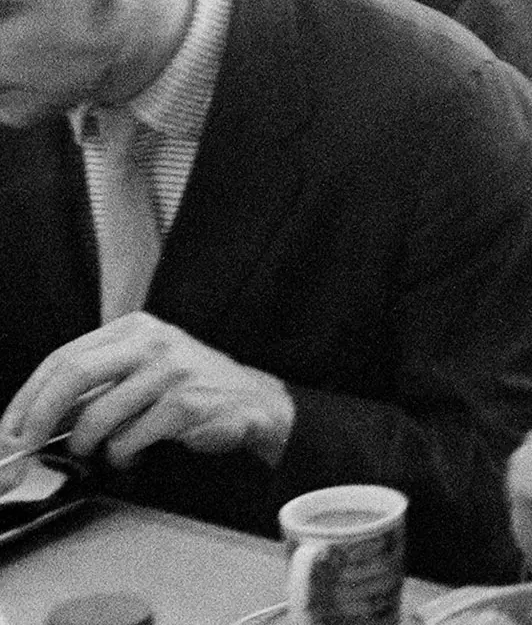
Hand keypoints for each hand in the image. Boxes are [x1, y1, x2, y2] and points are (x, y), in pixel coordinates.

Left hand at [0, 313, 294, 468]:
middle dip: (37, 416)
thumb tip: (35, 417)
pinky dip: (121, 456)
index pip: (64, 358)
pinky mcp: (185, 404)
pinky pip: (129, 439)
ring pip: (97, 415)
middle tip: (22, 446)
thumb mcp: (144, 367)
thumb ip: (98, 381)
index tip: (10, 428)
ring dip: (86, 444)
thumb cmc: (190, 389)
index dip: (28, 397)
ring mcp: (171, 372)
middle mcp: (152, 343)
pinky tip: (133, 455)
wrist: (253, 402)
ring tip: (97, 451)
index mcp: (135, 328)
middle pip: (72, 374)